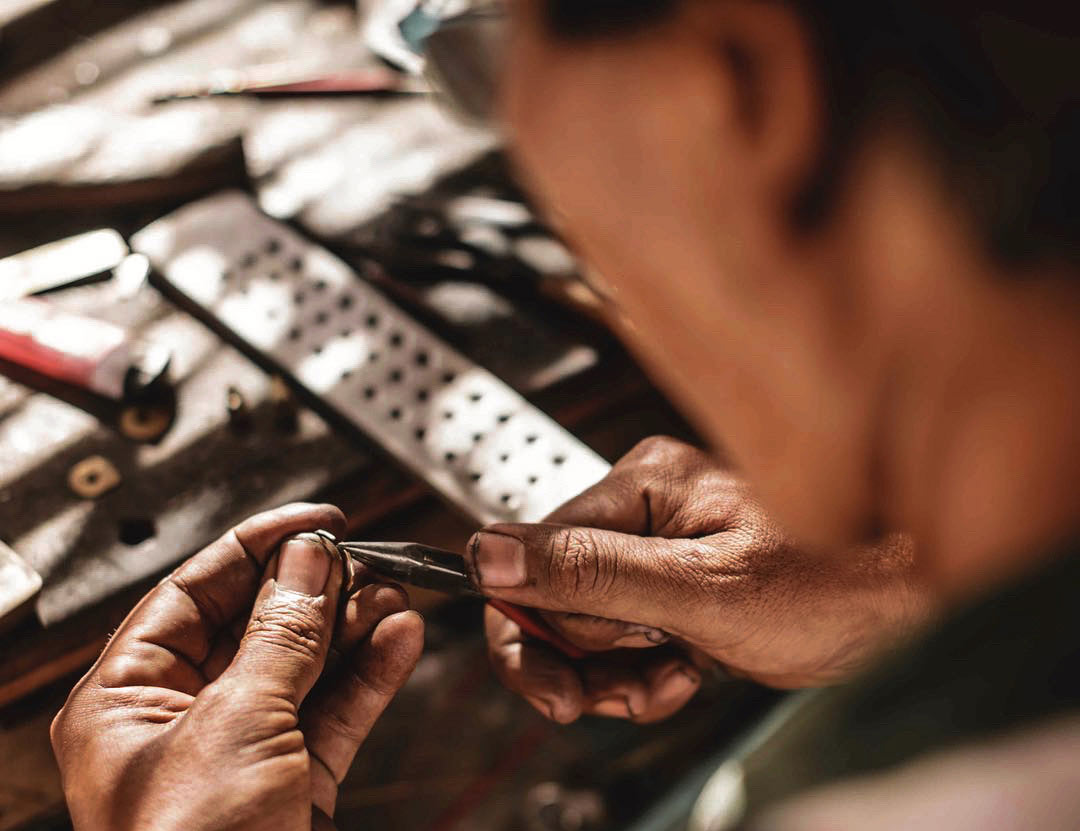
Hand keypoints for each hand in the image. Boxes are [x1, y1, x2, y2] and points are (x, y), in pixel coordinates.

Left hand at [51, 503, 423, 830]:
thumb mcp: (235, 724)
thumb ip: (280, 636)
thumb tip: (307, 560)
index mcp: (127, 699)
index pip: (192, 592)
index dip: (255, 547)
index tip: (312, 521)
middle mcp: (183, 721)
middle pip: (256, 626)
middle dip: (314, 589)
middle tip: (362, 557)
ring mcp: (242, 753)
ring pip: (305, 667)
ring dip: (352, 627)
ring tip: (391, 591)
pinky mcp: (292, 785)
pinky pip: (335, 713)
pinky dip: (370, 675)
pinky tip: (398, 638)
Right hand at [465, 437, 930, 723]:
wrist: (915, 603)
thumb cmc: (838, 578)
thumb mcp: (699, 589)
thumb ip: (589, 572)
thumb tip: (490, 553)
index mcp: (642, 484)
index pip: (536, 551)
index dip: (533, 623)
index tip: (551, 681)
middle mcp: (647, 509)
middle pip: (559, 590)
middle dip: (585, 654)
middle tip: (612, 694)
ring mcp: (665, 550)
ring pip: (593, 624)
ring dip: (620, 672)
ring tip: (668, 681)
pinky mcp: (683, 587)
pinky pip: (631, 639)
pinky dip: (648, 673)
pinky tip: (687, 673)